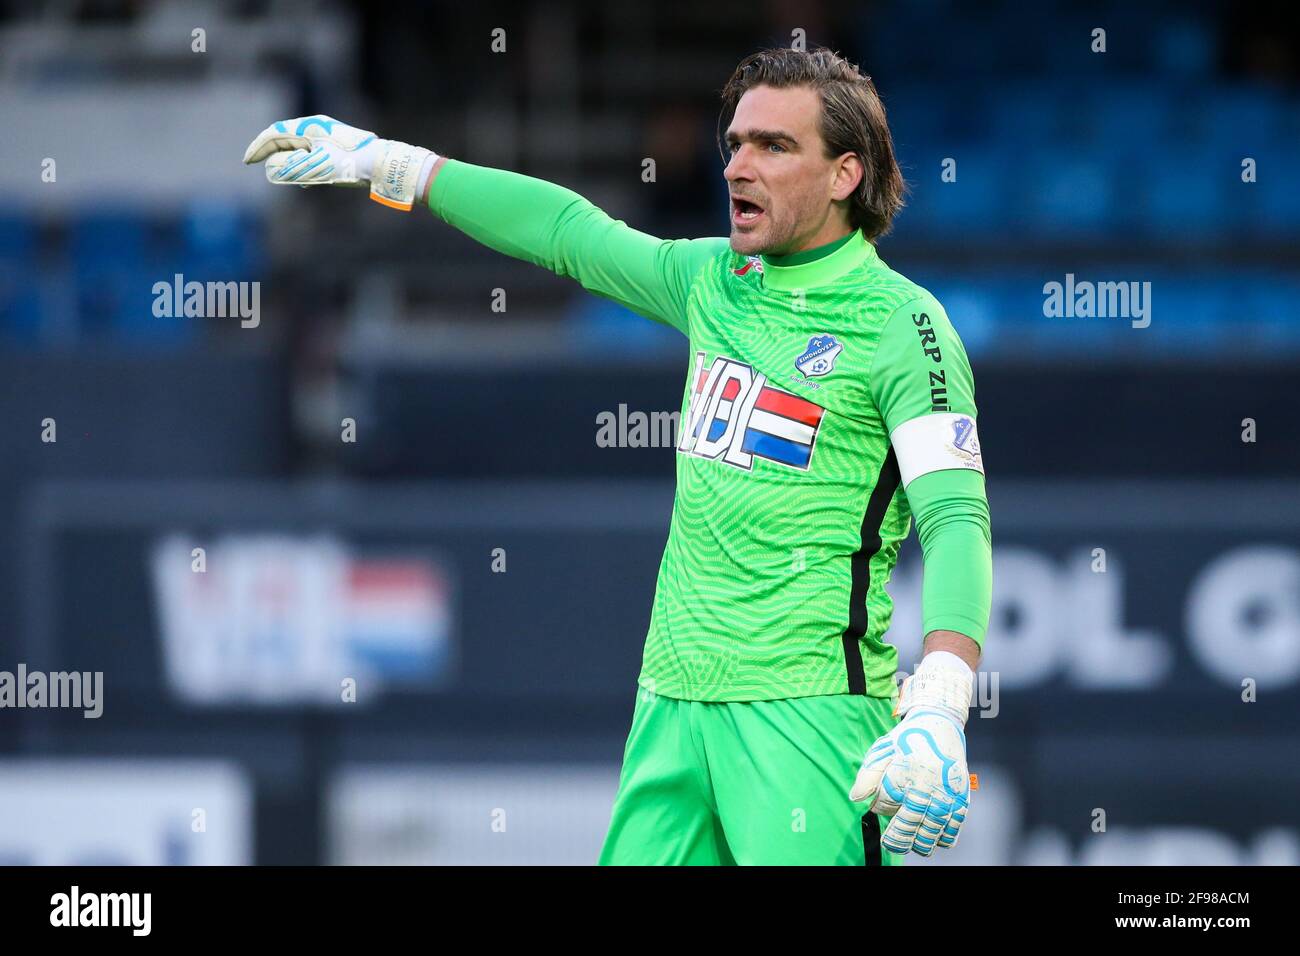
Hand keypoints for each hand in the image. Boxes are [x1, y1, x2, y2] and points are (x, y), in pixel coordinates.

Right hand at [243, 115, 434, 210]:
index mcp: (309, 127)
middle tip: (258, 165)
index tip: (247, 161)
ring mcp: (327, 136)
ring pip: (299, 147)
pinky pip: (311, 153)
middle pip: (285, 139)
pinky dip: (302, 165)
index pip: (274, 134)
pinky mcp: (336, 147)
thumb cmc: (350, 165)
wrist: (382, 165)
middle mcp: (317, 128)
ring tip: (283, 177)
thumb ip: (288, 167)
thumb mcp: (314, 167)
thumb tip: (271, 167)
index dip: (258, 148)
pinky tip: (304, 180)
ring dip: (287, 162)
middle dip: (271, 153)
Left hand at [850, 650, 973, 855]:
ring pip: (932, 828)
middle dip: (898, 836)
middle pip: (910, 821)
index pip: (887, 801)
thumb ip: (867, 774)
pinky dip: (944, 837)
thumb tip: (856, 798)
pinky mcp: (962, 795)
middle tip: (891, 843)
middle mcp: (927, 782)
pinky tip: (934, 839)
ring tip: (911, 845)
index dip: (880, 808)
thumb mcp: (882, 749)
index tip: (878, 807)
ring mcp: (947, 791)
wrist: (941, 723)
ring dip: (920, 842)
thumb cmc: (908, 737)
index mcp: (904, 769)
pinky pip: (954, 825)